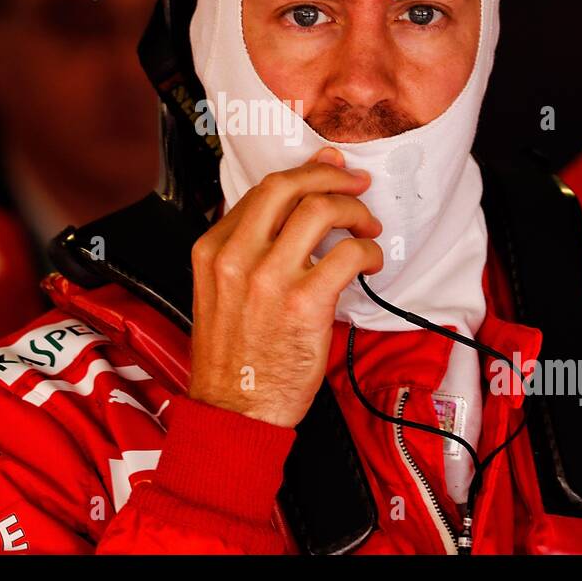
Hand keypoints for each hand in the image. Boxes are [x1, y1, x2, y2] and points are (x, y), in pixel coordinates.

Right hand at [187, 147, 383, 427]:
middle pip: (288, 187)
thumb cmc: (232, 360)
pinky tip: (370, 263)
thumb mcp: (216, 293)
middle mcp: (236, 256)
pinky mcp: (303, 303)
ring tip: (366, 228)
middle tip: (356, 184)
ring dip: (354, 211)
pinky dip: (368, 252)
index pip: (262, 191)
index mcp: (212, 250)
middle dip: (330, 177)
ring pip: (320, 210)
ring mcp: (269, 278)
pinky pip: (347, 254)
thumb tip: (288, 217)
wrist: (233, 412)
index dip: (303, 174)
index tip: (326, 169)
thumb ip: (243, 253)